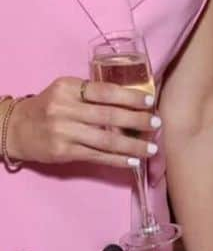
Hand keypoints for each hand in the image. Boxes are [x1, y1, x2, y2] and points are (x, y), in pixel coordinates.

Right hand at [7, 77, 159, 169]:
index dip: (130, 96)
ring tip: (152, 148)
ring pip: (106, 140)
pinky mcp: (63, 152)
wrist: (17, 129)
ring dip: (132, 145)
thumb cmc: (49, 106)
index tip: (150, 101)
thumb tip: (132, 99)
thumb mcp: (66, 91)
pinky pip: (96, 156)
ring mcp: (63, 132)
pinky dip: (117, 160)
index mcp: (68, 88)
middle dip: (137, 121)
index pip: (105, 91)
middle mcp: (65, 109)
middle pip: (109, 116)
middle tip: (157, 124)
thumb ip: (92, 93)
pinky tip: (133, 161)